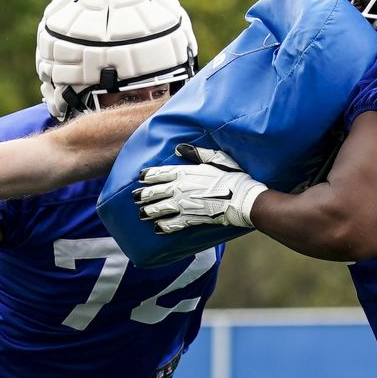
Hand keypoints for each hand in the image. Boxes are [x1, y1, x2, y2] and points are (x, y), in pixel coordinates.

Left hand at [133, 144, 267, 232]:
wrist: (242, 198)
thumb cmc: (232, 176)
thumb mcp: (215, 157)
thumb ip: (196, 153)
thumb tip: (179, 148)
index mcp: (185, 172)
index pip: (160, 173)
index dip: (148, 175)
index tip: (140, 177)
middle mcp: (180, 189)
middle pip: (155, 192)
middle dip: (143, 195)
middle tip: (134, 197)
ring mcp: (184, 205)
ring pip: (159, 209)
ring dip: (149, 211)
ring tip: (141, 214)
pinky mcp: (191, 219)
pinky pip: (173, 224)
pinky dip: (164, 227)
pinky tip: (157, 228)